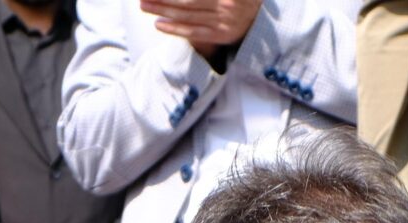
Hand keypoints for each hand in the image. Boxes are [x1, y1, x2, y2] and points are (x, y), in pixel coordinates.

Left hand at [140, 0, 259, 50]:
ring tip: (145, 5)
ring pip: (187, 15)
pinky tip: (159, 24)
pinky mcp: (221, 36)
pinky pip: (194, 32)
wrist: (263, 15)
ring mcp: (223, 21)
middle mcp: (226, 5)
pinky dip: (175, 29)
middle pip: (187, 0)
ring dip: (163, 11)